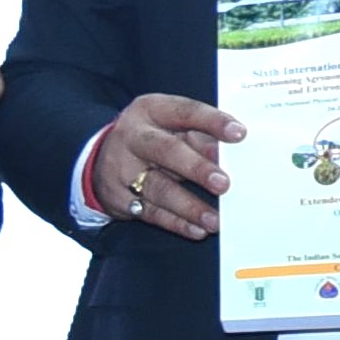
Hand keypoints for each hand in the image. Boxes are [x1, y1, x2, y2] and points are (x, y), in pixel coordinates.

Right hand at [91, 92, 238, 240]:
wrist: (100, 159)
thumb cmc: (153, 137)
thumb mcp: (171, 126)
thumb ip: (200, 136)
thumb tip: (228, 154)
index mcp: (150, 110)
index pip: (185, 111)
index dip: (213, 121)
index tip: (240, 134)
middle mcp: (133, 137)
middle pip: (166, 150)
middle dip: (197, 168)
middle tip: (224, 184)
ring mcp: (123, 168)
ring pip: (159, 188)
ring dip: (190, 206)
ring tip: (215, 220)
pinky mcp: (119, 198)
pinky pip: (151, 213)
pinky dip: (177, 223)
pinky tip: (198, 230)